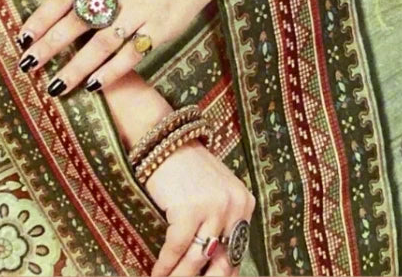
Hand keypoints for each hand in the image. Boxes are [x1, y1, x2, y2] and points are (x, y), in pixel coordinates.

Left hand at [15, 0, 214, 95]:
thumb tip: (51, 13)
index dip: (42, 17)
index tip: (23, 39)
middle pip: (78, 20)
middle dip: (50, 45)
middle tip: (29, 65)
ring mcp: (141, 8)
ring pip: (102, 43)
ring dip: (76, 67)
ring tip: (56, 86)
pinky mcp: (160, 28)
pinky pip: (131, 54)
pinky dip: (111, 71)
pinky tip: (93, 85)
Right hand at [144, 140, 254, 276]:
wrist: (165, 139)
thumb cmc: (187, 168)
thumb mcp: (214, 193)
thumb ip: (221, 223)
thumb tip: (213, 265)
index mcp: (244, 204)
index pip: (237, 254)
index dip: (222, 276)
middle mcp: (234, 206)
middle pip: (221, 263)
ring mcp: (213, 208)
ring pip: (196, 261)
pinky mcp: (188, 209)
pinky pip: (177, 248)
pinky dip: (165, 265)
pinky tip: (157, 274)